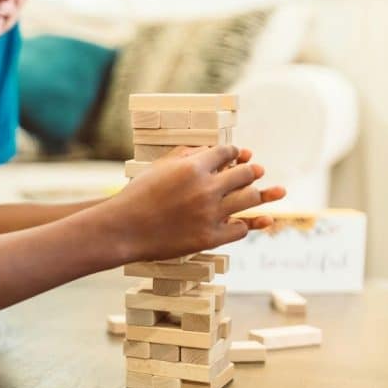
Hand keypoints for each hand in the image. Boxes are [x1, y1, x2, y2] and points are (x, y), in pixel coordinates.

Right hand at [109, 145, 285, 261]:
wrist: (123, 229)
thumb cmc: (137, 195)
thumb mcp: (158, 166)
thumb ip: (185, 155)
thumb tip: (209, 150)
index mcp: (192, 167)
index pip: (227, 152)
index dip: (235, 152)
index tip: (238, 155)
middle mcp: (206, 188)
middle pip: (245, 174)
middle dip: (252, 170)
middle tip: (257, 171)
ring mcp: (210, 214)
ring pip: (249, 199)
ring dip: (258, 194)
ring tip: (264, 193)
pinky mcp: (210, 238)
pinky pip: (241, 229)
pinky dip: (244, 223)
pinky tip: (244, 220)